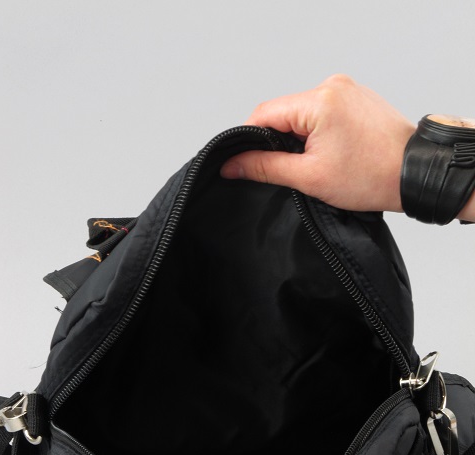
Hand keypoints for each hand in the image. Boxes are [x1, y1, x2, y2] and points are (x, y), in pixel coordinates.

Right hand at [221, 74, 414, 212]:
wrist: (414, 173)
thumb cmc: (372, 176)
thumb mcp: (309, 177)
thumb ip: (264, 168)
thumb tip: (232, 165)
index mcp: (319, 100)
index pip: (264, 114)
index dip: (250, 141)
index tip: (248, 163)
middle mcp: (332, 86)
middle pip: (282, 113)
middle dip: (280, 143)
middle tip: (296, 170)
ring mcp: (346, 89)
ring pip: (301, 114)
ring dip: (299, 139)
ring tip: (321, 162)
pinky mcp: (355, 97)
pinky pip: (321, 112)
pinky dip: (317, 133)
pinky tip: (333, 152)